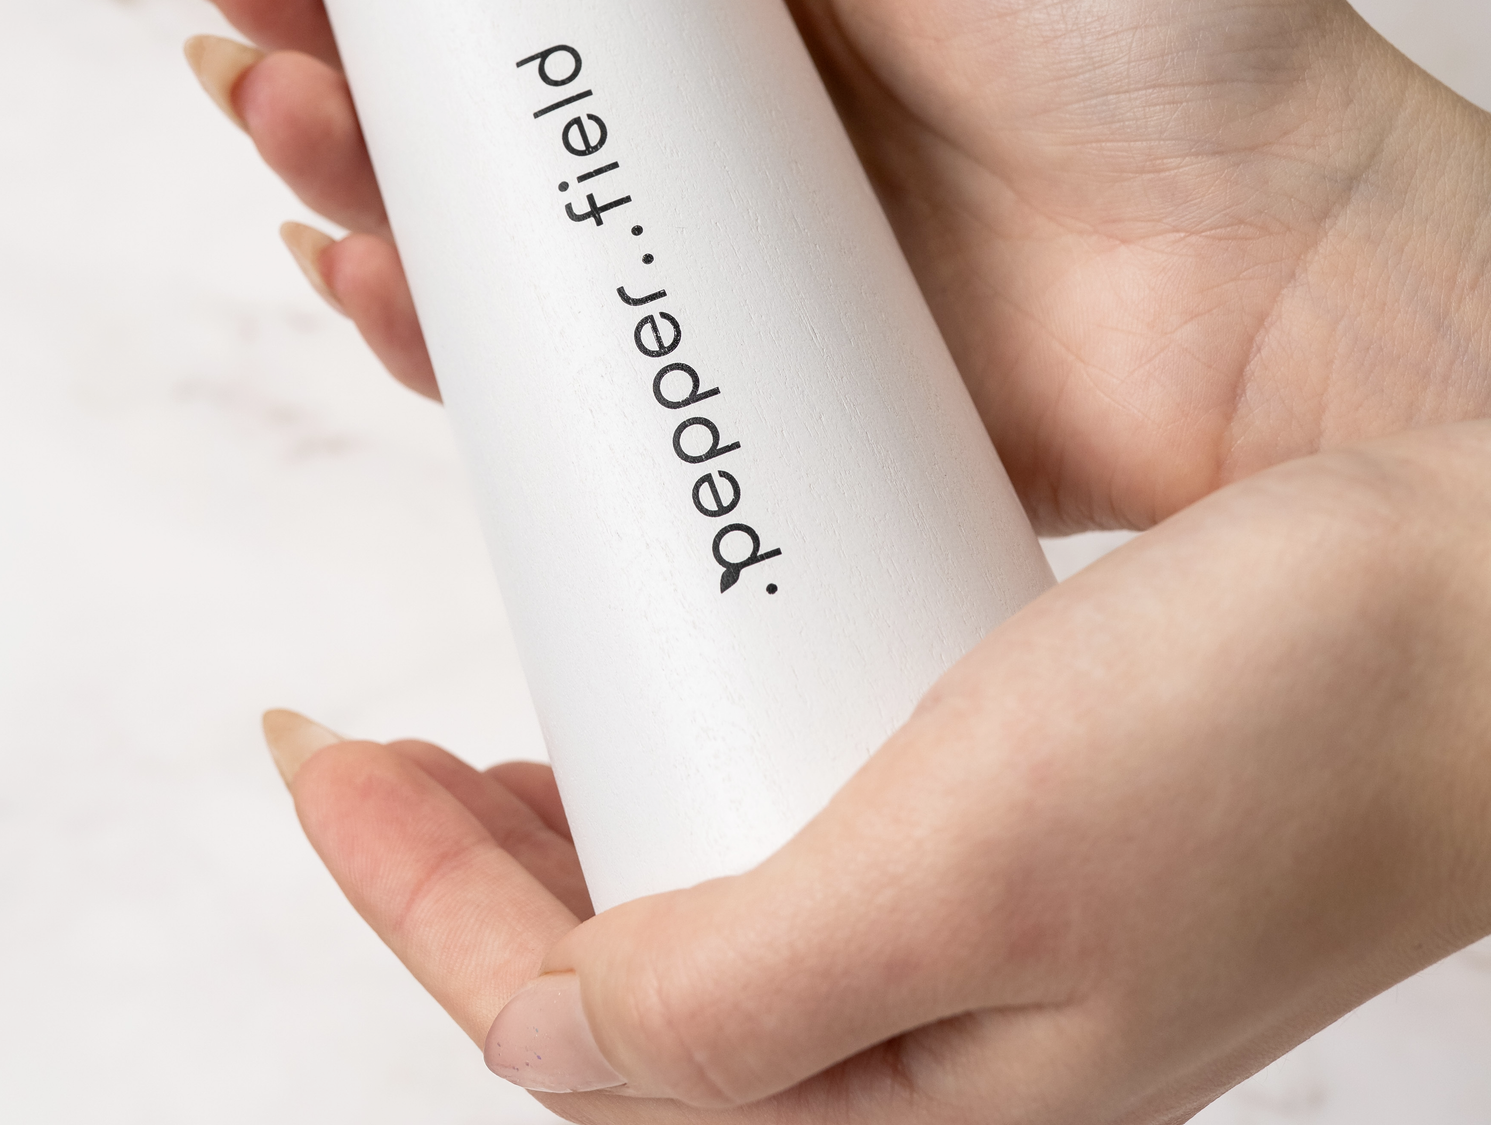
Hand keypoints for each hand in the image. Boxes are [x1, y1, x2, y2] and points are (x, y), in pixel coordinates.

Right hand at [142, 0, 1490, 532]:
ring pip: (477, 207)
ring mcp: (708, 250)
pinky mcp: (722, 381)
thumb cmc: (1162, 30)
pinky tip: (350, 261)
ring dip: (341, 152)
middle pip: (466, 63)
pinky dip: (428, 320)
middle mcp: (711, 106)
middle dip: (322, 16)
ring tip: (266, 97)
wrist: (1280, 284)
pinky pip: (537, 358)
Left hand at [266, 421, 1490, 1121]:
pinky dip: (680, 752)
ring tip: (470, 737)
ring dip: (559, 816)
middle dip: (455, 876)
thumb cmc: (1278, 740)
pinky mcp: (998, 812)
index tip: (318, 755)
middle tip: (367, 752)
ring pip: (687, 898)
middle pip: (609, 984)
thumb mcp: (974, 877)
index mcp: (906, 1099)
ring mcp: (961, 921)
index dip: (406, 897)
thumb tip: (532, 1042)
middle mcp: (923, 1032)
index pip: (571, 1032)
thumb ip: (740, 1005)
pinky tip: (663, 684)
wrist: (1482, 616)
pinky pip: (780, 806)